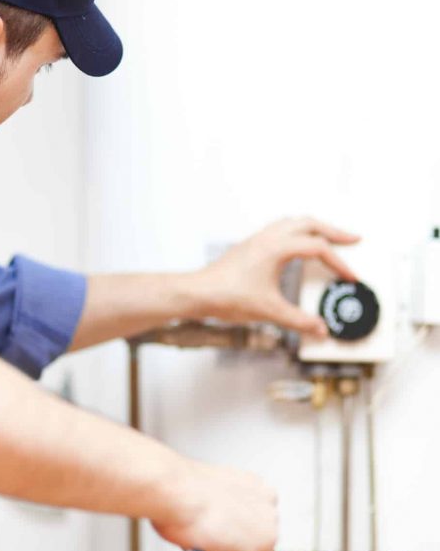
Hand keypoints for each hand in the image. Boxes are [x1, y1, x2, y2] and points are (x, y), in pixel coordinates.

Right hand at [152, 462, 277, 550]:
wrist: (173, 490)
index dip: (243, 538)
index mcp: (253, 485)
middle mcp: (266, 502)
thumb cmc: (178, 489)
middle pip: (256, 540)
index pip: (253, 519)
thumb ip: (214, 519)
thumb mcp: (201, 501)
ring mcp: (266, 526)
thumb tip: (209, 540)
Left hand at [193, 216, 359, 336]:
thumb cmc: (226, 296)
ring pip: (293, 222)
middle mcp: (268, 237)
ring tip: (329, 238)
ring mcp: (257, 239)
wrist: (198, 292)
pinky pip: (280, 229)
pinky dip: (297, 232)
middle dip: (334, 231)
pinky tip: (298, 246)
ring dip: (314, 227)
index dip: (339, 263)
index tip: (350, 277)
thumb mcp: (269, 311)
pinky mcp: (250, 246)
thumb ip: (299, 321)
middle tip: (352, 239)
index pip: (318, 248)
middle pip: (309, 223)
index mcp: (276, 248)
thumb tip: (320, 329)